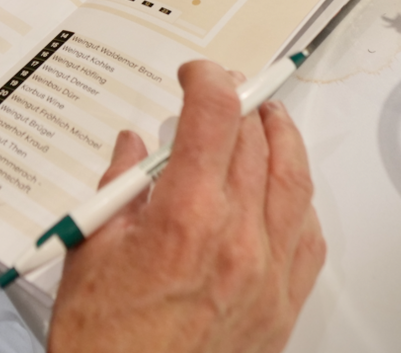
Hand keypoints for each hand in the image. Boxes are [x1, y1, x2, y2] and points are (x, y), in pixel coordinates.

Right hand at [49, 62, 325, 352]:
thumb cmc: (106, 344)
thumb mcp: (90, 250)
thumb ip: (118, 186)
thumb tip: (134, 148)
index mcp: (186, 217)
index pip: (215, 116)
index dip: (208, 79)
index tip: (196, 73)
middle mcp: (237, 239)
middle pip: (256, 140)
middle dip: (239, 103)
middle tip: (223, 90)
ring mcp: (267, 272)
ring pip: (294, 179)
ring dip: (282, 137)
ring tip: (267, 119)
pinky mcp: (283, 303)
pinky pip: (310, 234)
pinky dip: (300, 197)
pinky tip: (285, 187)